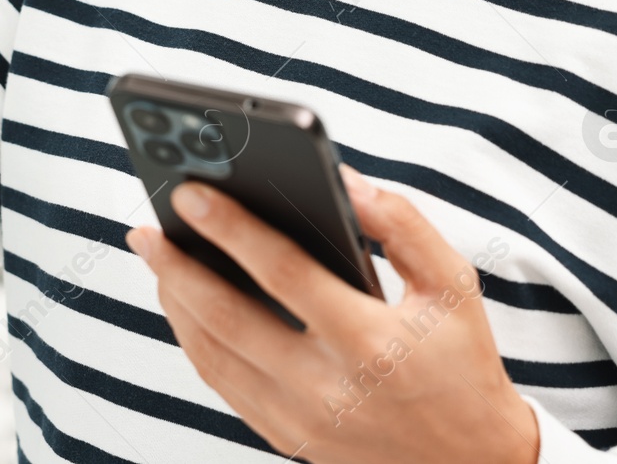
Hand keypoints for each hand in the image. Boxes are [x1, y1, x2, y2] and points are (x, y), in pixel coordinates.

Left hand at [127, 168, 539, 463]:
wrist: (473, 463)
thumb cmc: (461, 362)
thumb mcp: (453, 285)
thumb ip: (401, 223)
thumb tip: (343, 181)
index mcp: (368, 341)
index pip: (282, 272)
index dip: (230, 228)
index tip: (189, 192)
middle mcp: (326, 386)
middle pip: (227, 318)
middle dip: (176, 266)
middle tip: (144, 226)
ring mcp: (300, 419)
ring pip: (212, 356)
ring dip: (174, 302)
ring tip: (155, 257)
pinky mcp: (285, 436)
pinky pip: (221, 384)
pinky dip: (193, 340)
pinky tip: (183, 303)